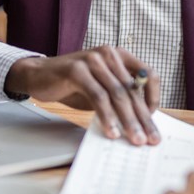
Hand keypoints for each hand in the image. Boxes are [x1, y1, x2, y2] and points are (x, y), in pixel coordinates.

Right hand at [5, 45, 160, 145]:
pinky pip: (98, 96)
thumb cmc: (73, 83)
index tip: (152, 119)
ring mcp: (93, 60)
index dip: (154, 97)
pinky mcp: (77, 70)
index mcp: (120, 56)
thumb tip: (141, 121)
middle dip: (143, 117)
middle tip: (151, 139)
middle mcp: (109, 54)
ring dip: (128, 120)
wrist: (39, 74)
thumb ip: (119, 97)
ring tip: (134, 139)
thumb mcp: (102, 88)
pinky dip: (107, 116)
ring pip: (117, 94)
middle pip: (133, 89)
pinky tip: (112, 131)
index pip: (149, 75)